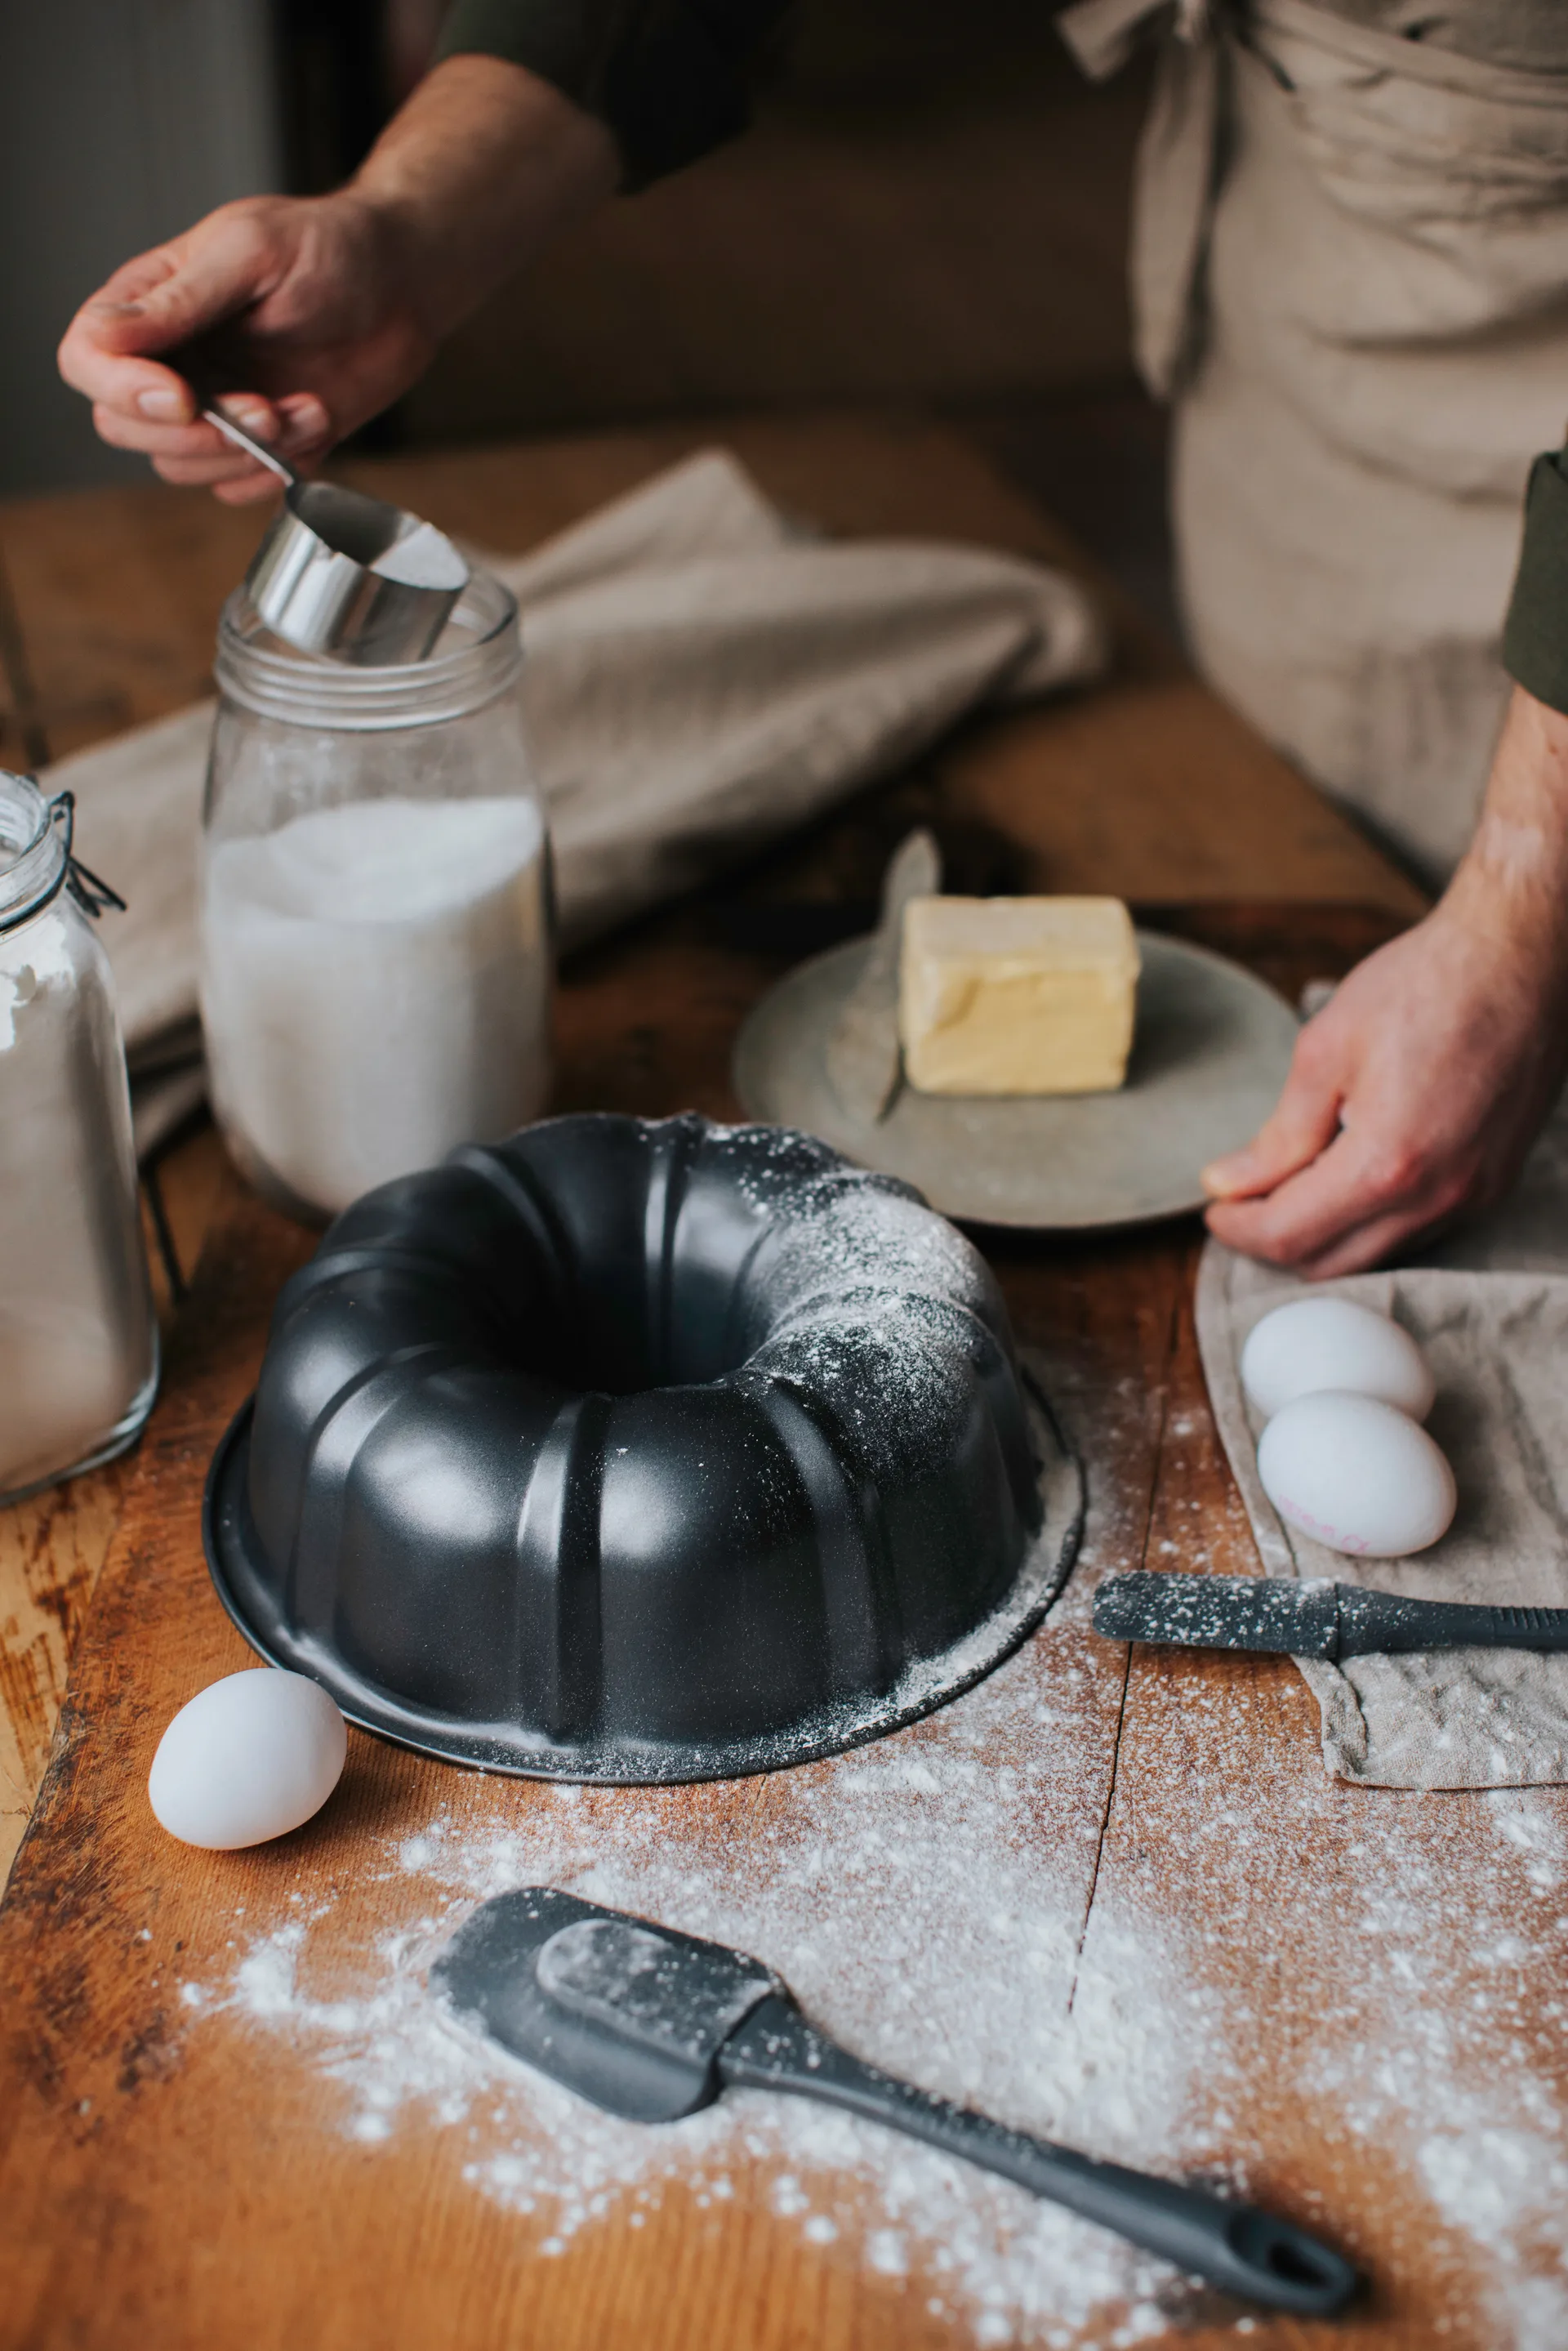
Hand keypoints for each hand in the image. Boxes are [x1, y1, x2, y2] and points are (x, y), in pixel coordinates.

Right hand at [57, 193, 431, 503]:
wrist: (403, 285)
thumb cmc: (328, 248)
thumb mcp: (250, 252)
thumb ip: (178, 300)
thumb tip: (101, 333)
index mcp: (150, 303)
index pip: (87, 360)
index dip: (122, 391)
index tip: (184, 398)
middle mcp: (171, 360)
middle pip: (123, 428)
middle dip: (195, 436)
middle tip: (263, 408)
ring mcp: (213, 406)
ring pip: (181, 467)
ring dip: (248, 453)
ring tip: (305, 406)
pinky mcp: (259, 443)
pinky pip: (237, 487)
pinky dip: (278, 471)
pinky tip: (316, 419)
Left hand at [1200, 903, 1567, 1274]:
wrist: (1519, 958)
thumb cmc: (1425, 986)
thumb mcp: (1326, 1050)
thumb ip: (1278, 1134)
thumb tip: (1228, 1182)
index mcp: (1387, 1163)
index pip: (1289, 1235)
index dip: (1238, 1229)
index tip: (1215, 1206)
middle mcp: (1437, 1196)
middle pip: (1331, 1264)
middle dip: (1273, 1242)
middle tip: (1242, 1203)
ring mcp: (1473, 1196)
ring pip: (1376, 1254)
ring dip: (1323, 1235)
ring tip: (1289, 1185)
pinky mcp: (1492, 1185)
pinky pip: (1417, 1231)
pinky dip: (1370, 1221)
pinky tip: (1347, 1175)